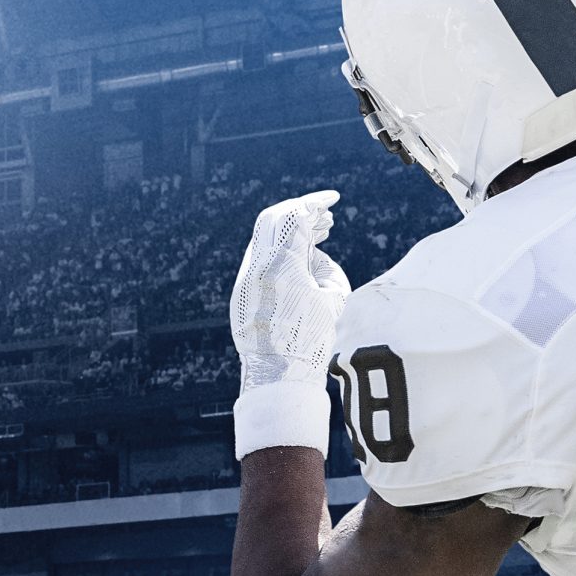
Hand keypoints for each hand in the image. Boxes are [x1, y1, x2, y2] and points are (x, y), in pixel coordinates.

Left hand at [228, 191, 351, 456]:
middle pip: (273, 219)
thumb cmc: (311, 340)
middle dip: (300, 213)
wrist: (279, 376)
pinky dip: (280, 252)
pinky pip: (259, 259)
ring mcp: (245, 280)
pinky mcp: (242, 294)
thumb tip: (313, 254)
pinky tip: (299, 261)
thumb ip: (324, 268)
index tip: (333, 199)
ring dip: (290, 233)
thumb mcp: (332, 298)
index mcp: (280, 263)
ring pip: (263, 238)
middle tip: (324, 219)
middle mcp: (257, 266)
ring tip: (318, 237)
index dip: (316, 203)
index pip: (296, 217)